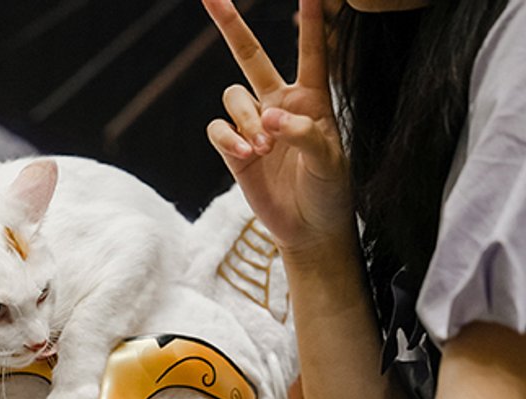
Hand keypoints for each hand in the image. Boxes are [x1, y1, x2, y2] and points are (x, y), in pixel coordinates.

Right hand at [202, 0, 354, 254]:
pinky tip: (246, 156)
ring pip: (233, 98)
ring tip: (263, 148)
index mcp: (312, 99)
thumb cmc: (330, 192)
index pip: (311, 50)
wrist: (309, 229)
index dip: (309, 19)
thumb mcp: (329, 161)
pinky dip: (228, 139)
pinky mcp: (233, 151)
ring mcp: (253, 126)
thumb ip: (303, 133)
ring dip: (245, 120)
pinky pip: (218, 129)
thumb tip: (268, 117)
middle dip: (230, 25)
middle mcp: (279, 104)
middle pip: (250, 55)